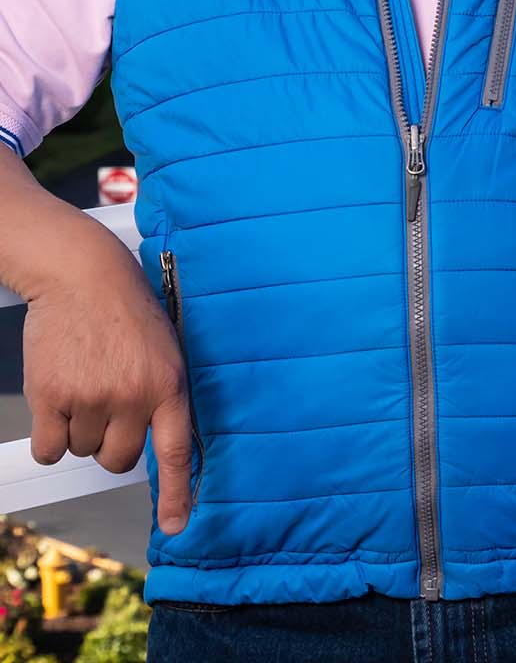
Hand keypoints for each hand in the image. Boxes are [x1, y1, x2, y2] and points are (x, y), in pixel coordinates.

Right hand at [21, 226, 195, 533]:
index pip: (176, 452)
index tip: (177, 526)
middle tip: (107, 405)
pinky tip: (58, 399)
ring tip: (86, 383)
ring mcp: (92, 398)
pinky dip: (51, 436)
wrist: (84, 276)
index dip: (177, 494)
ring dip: (79, 429)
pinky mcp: (53, 397)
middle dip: (109, 443)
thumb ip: (161, 397)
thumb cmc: (128, 315)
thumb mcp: (166, 352)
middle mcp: (133, 397)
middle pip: (117, 459)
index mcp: (169, 386)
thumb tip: (153, 445)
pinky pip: (51, 449)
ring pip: (81, 451)